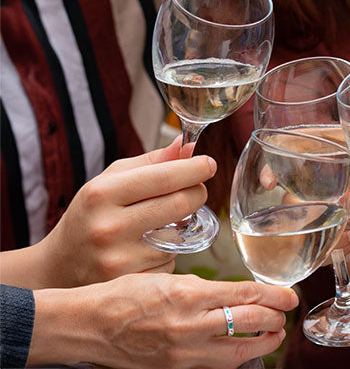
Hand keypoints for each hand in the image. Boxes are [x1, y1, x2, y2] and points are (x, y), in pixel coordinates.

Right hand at [30, 273, 298, 368]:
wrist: (90, 325)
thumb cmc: (123, 294)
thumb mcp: (166, 277)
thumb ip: (199, 286)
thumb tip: (230, 292)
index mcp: (187, 293)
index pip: (244, 294)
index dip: (273, 294)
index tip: (289, 294)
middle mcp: (189, 325)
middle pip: (248, 322)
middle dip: (275, 317)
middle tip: (286, 311)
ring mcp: (183, 353)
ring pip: (237, 351)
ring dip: (263, 342)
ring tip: (276, 334)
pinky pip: (216, 366)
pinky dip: (236, 358)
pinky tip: (245, 350)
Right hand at [36, 137, 216, 287]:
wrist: (59, 266)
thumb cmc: (92, 213)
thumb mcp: (111, 180)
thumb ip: (151, 162)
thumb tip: (185, 145)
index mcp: (103, 193)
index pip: (165, 177)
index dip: (195, 169)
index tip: (208, 164)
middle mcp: (109, 227)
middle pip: (180, 204)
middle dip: (197, 193)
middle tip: (195, 190)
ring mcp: (119, 260)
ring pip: (179, 235)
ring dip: (182, 226)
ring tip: (161, 222)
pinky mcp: (129, 285)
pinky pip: (171, 263)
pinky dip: (169, 253)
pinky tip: (149, 249)